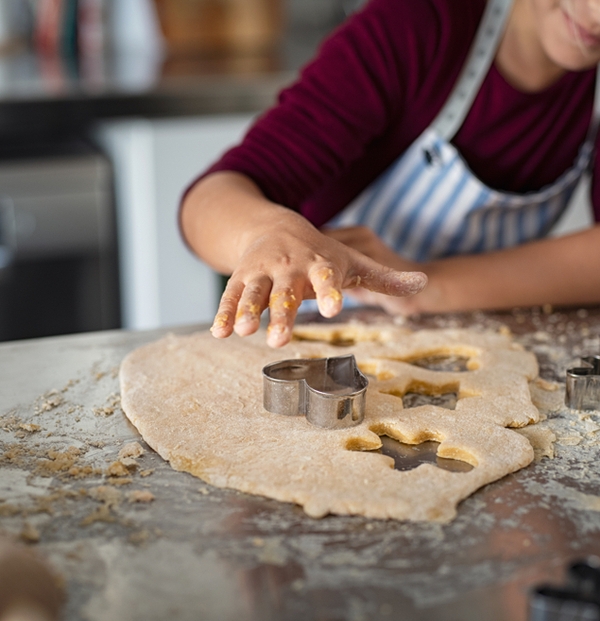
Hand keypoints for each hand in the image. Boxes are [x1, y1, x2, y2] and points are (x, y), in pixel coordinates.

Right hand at [211, 211, 426, 346]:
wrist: (276, 225)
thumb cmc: (320, 251)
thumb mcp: (352, 261)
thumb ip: (384, 277)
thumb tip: (423, 284)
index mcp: (320, 263)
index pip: (327, 277)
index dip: (330, 292)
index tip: (334, 309)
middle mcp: (290, 266)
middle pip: (286, 291)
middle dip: (282, 314)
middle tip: (279, 340)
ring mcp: (263, 271)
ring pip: (255, 291)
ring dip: (248, 311)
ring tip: (244, 331)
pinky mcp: (241, 276)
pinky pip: (232, 295)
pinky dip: (225, 312)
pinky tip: (219, 333)